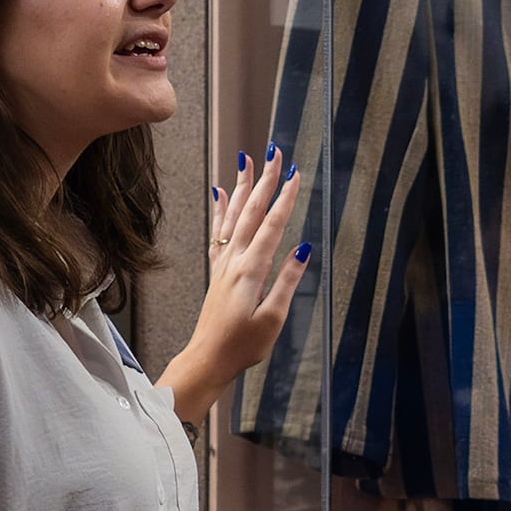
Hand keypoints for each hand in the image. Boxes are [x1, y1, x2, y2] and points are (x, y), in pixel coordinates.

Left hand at [159, 144, 310, 423]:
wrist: (207, 358)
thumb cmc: (242, 345)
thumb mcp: (273, 318)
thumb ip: (287, 281)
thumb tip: (304, 249)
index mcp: (252, 270)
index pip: (272, 226)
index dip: (285, 199)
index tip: (296, 173)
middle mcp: (235, 260)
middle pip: (252, 212)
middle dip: (265, 181)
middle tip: (274, 152)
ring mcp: (224, 264)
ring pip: (234, 216)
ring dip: (243, 187)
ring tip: (246, 160)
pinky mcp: (218, 271)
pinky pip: (219, 231)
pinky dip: (221, 209)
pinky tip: (221, 192)